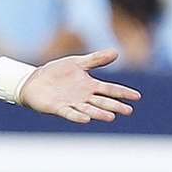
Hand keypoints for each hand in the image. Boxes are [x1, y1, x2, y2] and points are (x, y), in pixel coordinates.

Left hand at [21, 50, 140, 123]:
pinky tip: (86, 119)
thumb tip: (116, 52)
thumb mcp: (77, 63)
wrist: (34, 80)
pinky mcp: (58, 108)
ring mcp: (72, 103)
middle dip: (115, 106)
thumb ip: (95, 59)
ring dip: (100, 113)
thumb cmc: (56, 72)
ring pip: (89, 109)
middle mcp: (84, 97)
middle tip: (128, 111)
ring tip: (111, 117)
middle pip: (103, 102)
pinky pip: (70, 113)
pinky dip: (77, 116)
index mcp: (90, 85)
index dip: (123, 93)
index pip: (110, 89)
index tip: (137, 97)